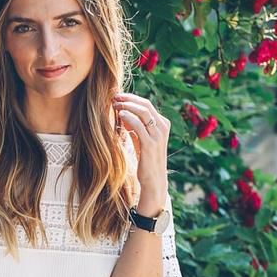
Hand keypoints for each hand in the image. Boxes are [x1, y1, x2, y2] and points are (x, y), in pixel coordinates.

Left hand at [112, 91, 168, 211]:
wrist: (153, 180)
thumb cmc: (145, 160)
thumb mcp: (141, 139)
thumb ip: (135, 126)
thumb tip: (123, 112)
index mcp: (162, 124)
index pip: (147, 104)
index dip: (131, 98)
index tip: (117, 97)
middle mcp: (163, 127)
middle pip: (145, 105)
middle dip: (128, 99)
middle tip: (114, 97)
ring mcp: (158, 135)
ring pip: (143, 112)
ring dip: (127, 105)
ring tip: (114, 104)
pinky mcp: (151, 144)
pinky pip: (139, 125)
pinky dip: (129, 117)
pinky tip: (120, 115)